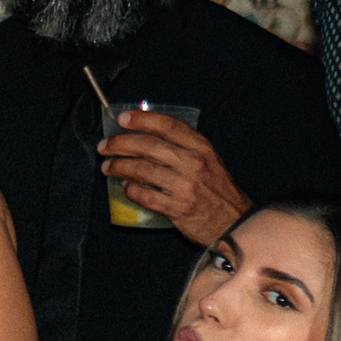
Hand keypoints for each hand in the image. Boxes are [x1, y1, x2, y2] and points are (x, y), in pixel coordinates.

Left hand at [94, 110, 245, 243]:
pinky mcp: (177, 208)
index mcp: (201, 148)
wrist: (235, 221)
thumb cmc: (217, 190)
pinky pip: (145, 196)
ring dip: (119, 167)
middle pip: (148, 146)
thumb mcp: (208, 160)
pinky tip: (126, 187)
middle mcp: (193, 164)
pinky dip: (131, 190)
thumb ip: (183, 147)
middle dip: (120, 144)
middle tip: (104, 146)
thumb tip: (146, 135)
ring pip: (142, 170)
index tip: (122, 118)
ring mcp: (185, 186)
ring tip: (107, 167)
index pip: (168, 126)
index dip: (142, 119)